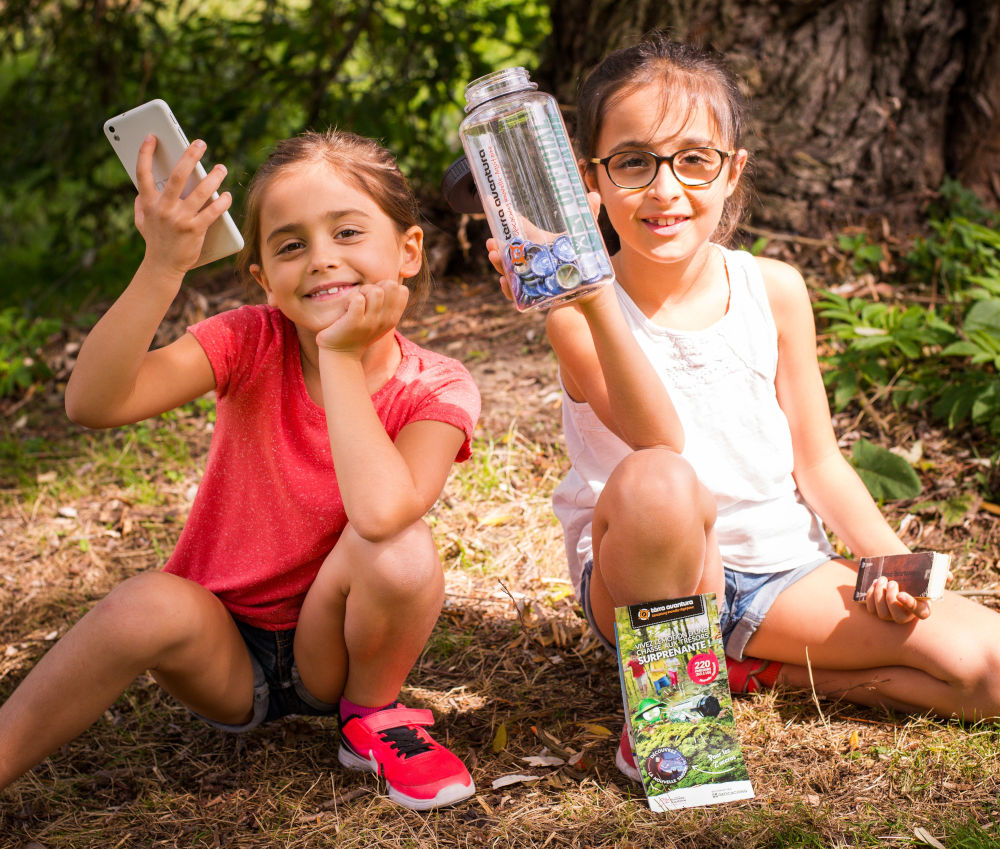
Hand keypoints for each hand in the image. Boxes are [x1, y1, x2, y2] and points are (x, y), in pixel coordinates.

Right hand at [134, 136, 231, 274]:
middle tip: (201, 143)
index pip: (143, 173)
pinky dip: (222, 202)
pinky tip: (227, 195)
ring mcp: (180, 219)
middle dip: (190, 155)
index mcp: (149, 203)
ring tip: (221, 168)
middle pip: (178, 175)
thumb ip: (141, 204)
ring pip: (201, 191)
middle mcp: (164, 208)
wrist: (162, 266)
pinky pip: (213, 211)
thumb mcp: (142, 221)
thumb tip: (141, 189)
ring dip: (214, 177)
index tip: (152, 136)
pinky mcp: (195, 230)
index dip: (145, 153)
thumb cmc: (155, 241)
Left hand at [314, 279, 408, 355]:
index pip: (402, 290)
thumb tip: (392, 282)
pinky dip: (350, 300)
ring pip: (375, 291)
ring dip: (362, 292)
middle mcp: (385, 320)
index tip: (374, 298)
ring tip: (354, 304)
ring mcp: (371, 322)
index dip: (386, 287)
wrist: (341, 354)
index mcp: (393, 318)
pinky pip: (358, 299)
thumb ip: (387, 302)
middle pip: (390, 285)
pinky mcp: (354, 323)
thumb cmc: (358, 332)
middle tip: (363, 299)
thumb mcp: (379, 319)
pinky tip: (346, 309)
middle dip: (375, 286)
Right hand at [484, 190, 604, 306]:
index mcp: (538, 241)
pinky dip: (509, 289)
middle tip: (491, 243)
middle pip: (509, 251)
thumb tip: (595, 195)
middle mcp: (530, 258)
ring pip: (509, 272)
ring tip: (494, 257)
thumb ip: (588, 216)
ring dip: (500, 265)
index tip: (491, 204)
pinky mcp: (533, 295)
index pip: (519, 228)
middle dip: (497, 247)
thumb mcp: (585, 237)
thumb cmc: (585, 260)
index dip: (506, 217)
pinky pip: (517, 294)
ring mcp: (530, 276)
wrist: (591, 289)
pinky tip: (505, 282)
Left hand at [864, 576, 931, 623]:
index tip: (900, 594)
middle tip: (891, 582)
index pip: (921, 612)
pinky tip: (874, 584)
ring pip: (883, 614)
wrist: (901, 582)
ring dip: (879, 594)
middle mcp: (907, 617)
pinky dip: (871, 596)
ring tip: (881, 580)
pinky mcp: (879, 613)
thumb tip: (939, 572)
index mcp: (922, 609)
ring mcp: (892, 617)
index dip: (909, 604)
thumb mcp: (922, 579)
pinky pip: (872, 609)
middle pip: (898, 616)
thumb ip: (928, 576)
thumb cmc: (914, 581)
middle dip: (890, 597)